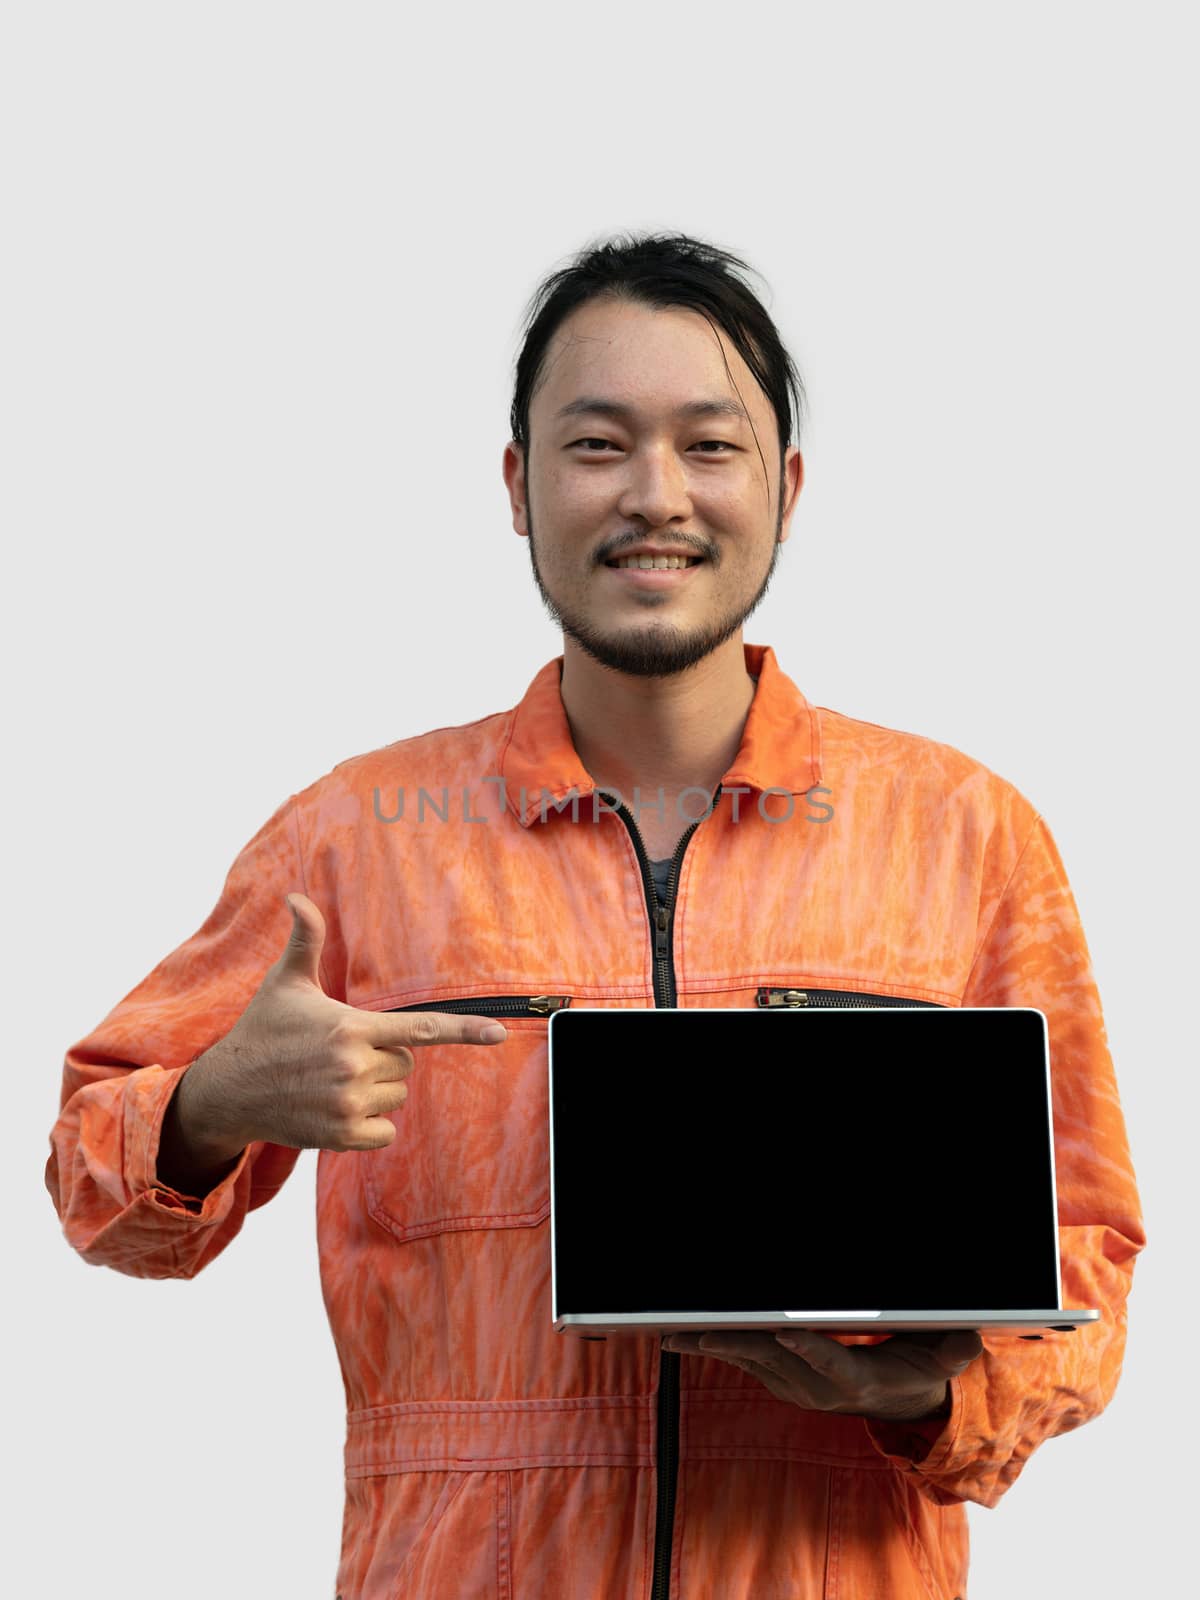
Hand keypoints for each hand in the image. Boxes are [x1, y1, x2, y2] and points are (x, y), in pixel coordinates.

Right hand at [181, 892, 508, 1153]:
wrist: (227, 1092)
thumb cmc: (262, 1031)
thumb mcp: (284, 983)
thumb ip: (305, 940)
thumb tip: (296, 896)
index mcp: (350, 1027)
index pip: (421, 1028)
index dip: (465, 1031)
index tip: (501, 1034)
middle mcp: (353, 1067)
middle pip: (405, 1062)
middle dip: (380, 1058)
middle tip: (337, 1054)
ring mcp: (348, 1105)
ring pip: (396, 1096)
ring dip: (373, 1091)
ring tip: (330, 1081)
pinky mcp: (341, 1137)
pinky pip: (385, 1132)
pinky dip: (368, 1125)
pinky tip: (333, 1109)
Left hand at [660, 1328, 983, 1421]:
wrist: (900, 1401)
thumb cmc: (919, 1366)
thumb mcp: (944, 1356)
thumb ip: (952, 1348)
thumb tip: (970, 1336)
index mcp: (860, 1379)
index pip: (833, 1363)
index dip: (810, 1350)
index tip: (787, 1334)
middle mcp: (821, 1389)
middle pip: (776, 1360)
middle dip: (737, 1342)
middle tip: (702, 1328)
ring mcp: (798, 1388)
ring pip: (752, 1361)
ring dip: (714, 1345)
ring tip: (676, 1332)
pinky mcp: (782, 1382)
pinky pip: (745, 1362)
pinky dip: (716, 1346)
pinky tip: (686, 1335)